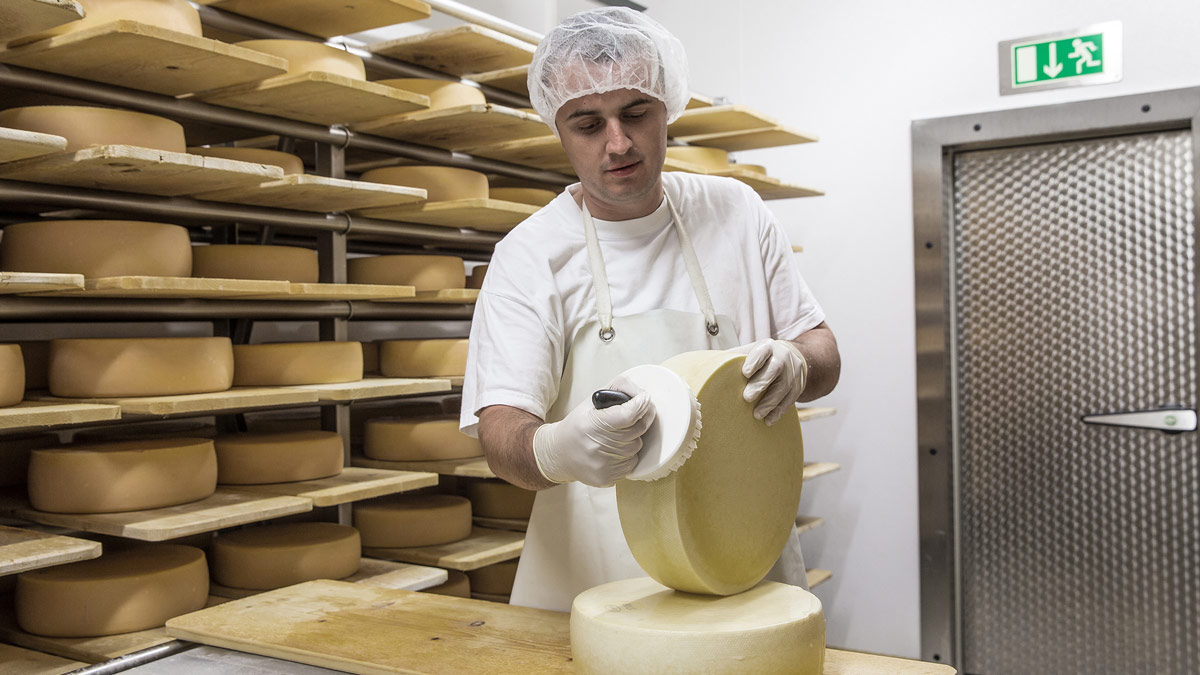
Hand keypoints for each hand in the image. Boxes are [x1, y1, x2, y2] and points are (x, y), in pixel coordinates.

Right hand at [531, 374, 656, 486]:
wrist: (559, 454)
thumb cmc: (578, 426)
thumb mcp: (591, 401)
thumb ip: (618, 389)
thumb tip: (642, 394)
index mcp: (592, 424)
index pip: (628, 415)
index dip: (641, 404)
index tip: (645, 398)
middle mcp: (597, 446)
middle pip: (637, 429)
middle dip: (638, 419)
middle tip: (631, 415)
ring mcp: (603, 465)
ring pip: (637, 446)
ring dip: (632, 438)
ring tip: (615, 436)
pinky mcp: (608, 478)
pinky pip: (632, 462)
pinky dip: (628, 454)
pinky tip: (613, 450)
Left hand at [730, 339, 807, 425]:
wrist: (792, 357)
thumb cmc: (762, 357)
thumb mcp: (750, 351)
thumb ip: (733, 358)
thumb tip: (705, 366)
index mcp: (768, 347)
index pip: (763, 351)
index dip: (755, 361)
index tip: (745, 373)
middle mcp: (783, 358)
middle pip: (775, 369)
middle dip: (761, 384)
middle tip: (747, 397)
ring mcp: (793, 373)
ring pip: (784, 387)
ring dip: (770, 402)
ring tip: (757, 414)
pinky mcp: (798, 387)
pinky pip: (790, 400)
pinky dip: (779, 411)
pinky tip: (768, 420)